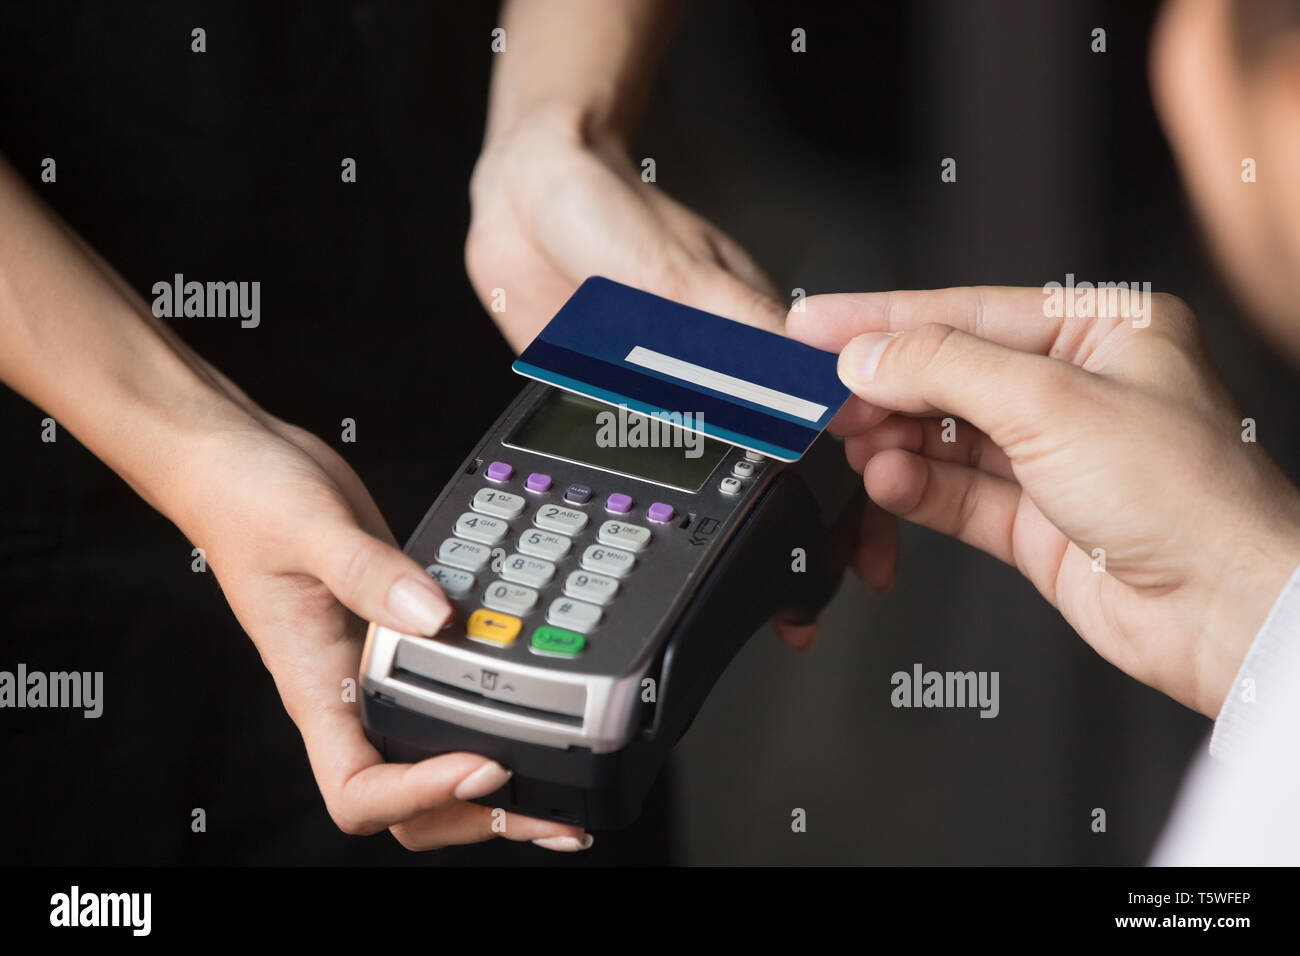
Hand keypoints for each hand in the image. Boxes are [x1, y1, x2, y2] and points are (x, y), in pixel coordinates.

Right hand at [170, 413, 592, 851]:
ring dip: (493, 784)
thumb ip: (369, 572)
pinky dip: (493, 711)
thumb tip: (434, 616)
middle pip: (407, 801)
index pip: (358, 789)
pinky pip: (451, 692)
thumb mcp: (307, 528)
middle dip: (476, 815)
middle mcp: (349, 692)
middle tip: (551, 813)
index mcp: (315, 686)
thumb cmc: (246, 502)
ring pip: (432, 756)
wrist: (244, 465)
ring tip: (559, 788)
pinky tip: (538, 702)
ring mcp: (378, 669)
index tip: (478, 765)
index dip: (420, 795)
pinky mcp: (404, 635)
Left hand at [467, 103, 834, 648]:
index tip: (870, 540)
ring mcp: (674, 390)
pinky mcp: (623, 401)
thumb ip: (736, 329)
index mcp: (755, 336)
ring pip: (723, 475)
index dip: (858, 479)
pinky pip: (654, 462)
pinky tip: (683, 539)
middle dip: (812, 532)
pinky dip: (676, 503)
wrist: (522, 196)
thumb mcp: (677, 270)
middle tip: (819, 599)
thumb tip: (808, 383)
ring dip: (746, 531)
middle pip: (783, 462)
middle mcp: (722, 370)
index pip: (827, 419)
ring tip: (771, 594)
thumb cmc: (605, 207)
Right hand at [788, 286, 1299, 715]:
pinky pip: (956, 493)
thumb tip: (867, 356)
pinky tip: (885, 480)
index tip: (817, 324)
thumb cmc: (1191, 500)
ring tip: (851, 440)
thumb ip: (946, 370)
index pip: (969, 311)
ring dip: (894, 439)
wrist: (1227, 614)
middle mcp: (1079, 389)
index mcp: (1106, 330)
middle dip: (884, 385)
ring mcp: (1055, 459)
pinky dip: (915, 486)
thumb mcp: (1054, 404)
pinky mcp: (1037, 521)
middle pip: (950, 373)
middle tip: (820, 392)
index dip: (884, 318)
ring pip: (946, 436)